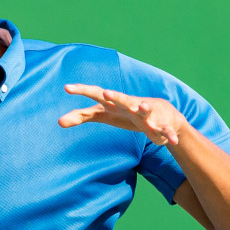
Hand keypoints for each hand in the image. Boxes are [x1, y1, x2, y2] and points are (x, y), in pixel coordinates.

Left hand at [58, 83, 187, 147]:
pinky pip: (164, 130)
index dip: (82, 90)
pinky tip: (171, 141)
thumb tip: (58, 122)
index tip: (66, 88)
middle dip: (114, 96)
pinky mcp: (159, 125)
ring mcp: (145, 113)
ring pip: (144, 109)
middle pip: (120, 98)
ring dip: (143, 108)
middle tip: (106, 93)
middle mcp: (129, 104)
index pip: (95, 94)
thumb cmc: (124, 113)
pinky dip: (167, 135)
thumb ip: (81, 116)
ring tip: (141, 107)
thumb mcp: (102, 115)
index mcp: (113, 102)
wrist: (159, 114)